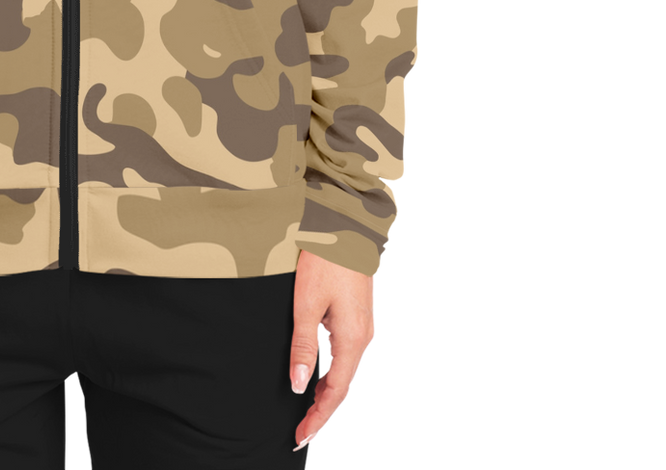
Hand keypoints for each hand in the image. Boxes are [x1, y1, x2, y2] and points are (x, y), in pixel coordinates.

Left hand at [289, 249, 376, 450]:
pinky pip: (349, 357)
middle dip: (324, 412)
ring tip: (308, 413)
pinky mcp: (361, 317)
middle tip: (302, 433)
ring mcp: (366, 327)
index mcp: (353, 340)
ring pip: (348, 372)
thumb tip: (300, 387)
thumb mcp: (306, 303)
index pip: (336, 393)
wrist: (346, 228)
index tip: (302, 437)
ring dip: (329, 394)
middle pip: (345, 387)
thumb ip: (304, 346)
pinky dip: (335, 374)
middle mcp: (365, 338)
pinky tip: (321, 377)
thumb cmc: (324, 262)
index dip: (320, 418)